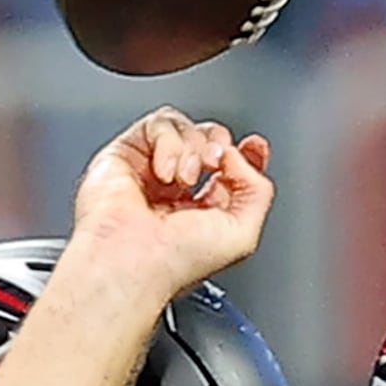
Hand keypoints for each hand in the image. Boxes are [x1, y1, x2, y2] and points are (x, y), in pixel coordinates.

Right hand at [66, 108, 272, 293]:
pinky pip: (159, 124)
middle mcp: (178, 190)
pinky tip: (163, 172)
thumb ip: (259, 189)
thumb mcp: (243, 234)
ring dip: (193, 148)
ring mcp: (151, 170)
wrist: (131, 259)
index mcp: (205, 212)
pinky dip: (169, 143)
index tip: (254, 146)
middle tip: (215, 163)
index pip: (230, 168)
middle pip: (210, 139)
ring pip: (186, 128)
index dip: (245, 151)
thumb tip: (239, 156)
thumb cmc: (175, 261)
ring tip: (185, 177)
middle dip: (220, 146)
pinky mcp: (126, 153)